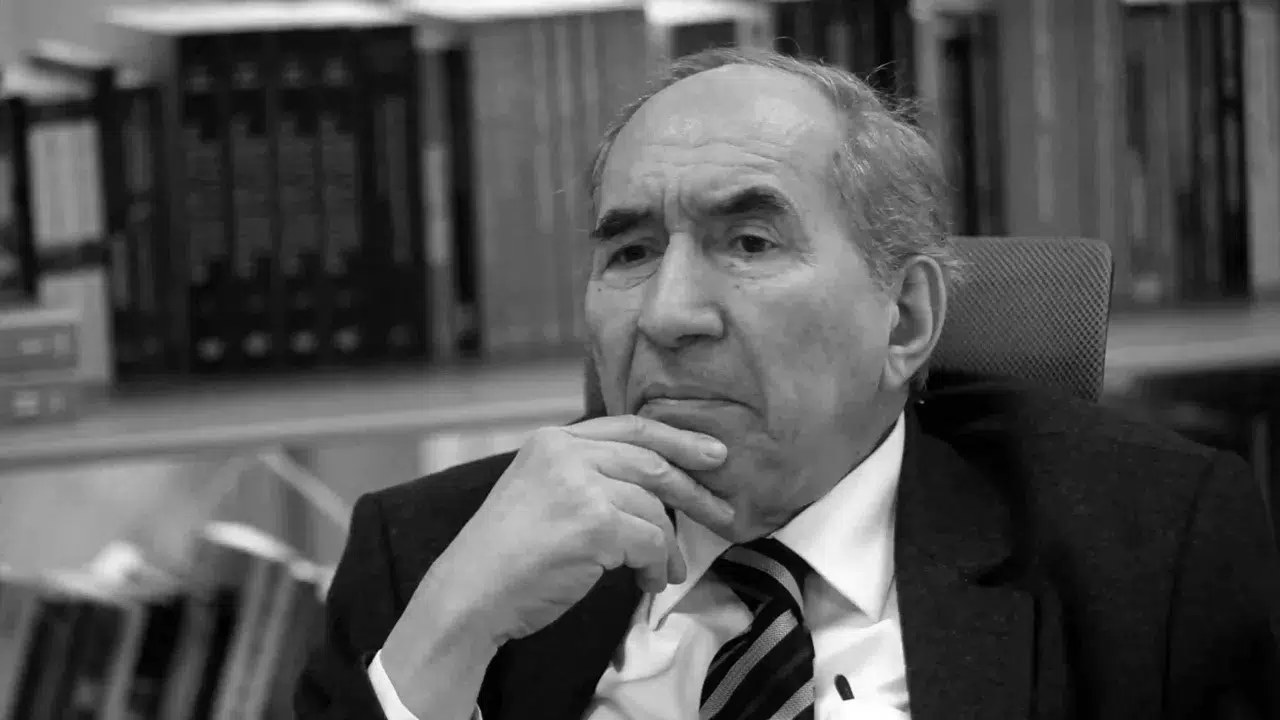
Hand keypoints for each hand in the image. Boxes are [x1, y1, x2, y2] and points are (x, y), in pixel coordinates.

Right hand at [432, 414, 732, 639]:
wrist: (470, 593)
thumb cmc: (505, 556)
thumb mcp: (540, 492)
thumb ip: (586, 476)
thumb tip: (652, 488)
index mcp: (553, 440)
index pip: (631, 428)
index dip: (678, 440)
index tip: (711, 454)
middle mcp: (567, 454)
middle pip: (651, 462)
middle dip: (694, 489)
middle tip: (722, 510)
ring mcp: (582, 486)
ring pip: (653, 508)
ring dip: (667, 546)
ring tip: (664, 570)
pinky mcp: (595, 524)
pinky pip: (650, 542)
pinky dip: (655, 566)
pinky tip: (647, 582)